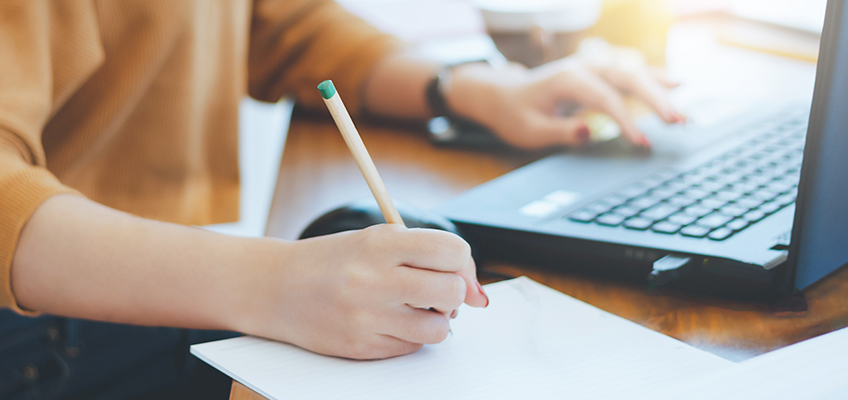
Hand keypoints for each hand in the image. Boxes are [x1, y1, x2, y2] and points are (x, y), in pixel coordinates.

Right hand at [241, 224, 487, 359]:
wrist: (277, 287)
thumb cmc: (333, 261)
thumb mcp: (376, 239)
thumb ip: (427, 254)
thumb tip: (478, 294)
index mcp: (381, 244)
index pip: (451, 250)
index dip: (464, 263)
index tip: (457, 269)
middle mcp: (374, 279)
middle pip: (452, 291)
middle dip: (455, 293)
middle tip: (437, 291)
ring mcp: (367, 317)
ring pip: (439, 328)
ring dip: (436, 320)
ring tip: (413, 308)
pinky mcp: (362, 346)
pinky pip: (412, 347)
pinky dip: (410, 335)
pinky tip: (389, 321)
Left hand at [446, 50, 682, 149]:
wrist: (503, 95)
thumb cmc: (515, 115)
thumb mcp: (529, 131)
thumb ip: (559, 132)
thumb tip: (589, 132)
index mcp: (567, 79)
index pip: (605, 98)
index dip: (626, 121)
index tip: (642, 143)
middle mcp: (584, 67)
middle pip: (627, 79)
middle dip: (655, 100)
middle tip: (678, 122)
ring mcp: (592, 67)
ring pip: (633, 73)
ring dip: (661, 91)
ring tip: (683, 113)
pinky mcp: (597, 73)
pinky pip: (629, 73)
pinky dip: (654, 78)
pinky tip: (678, 83)